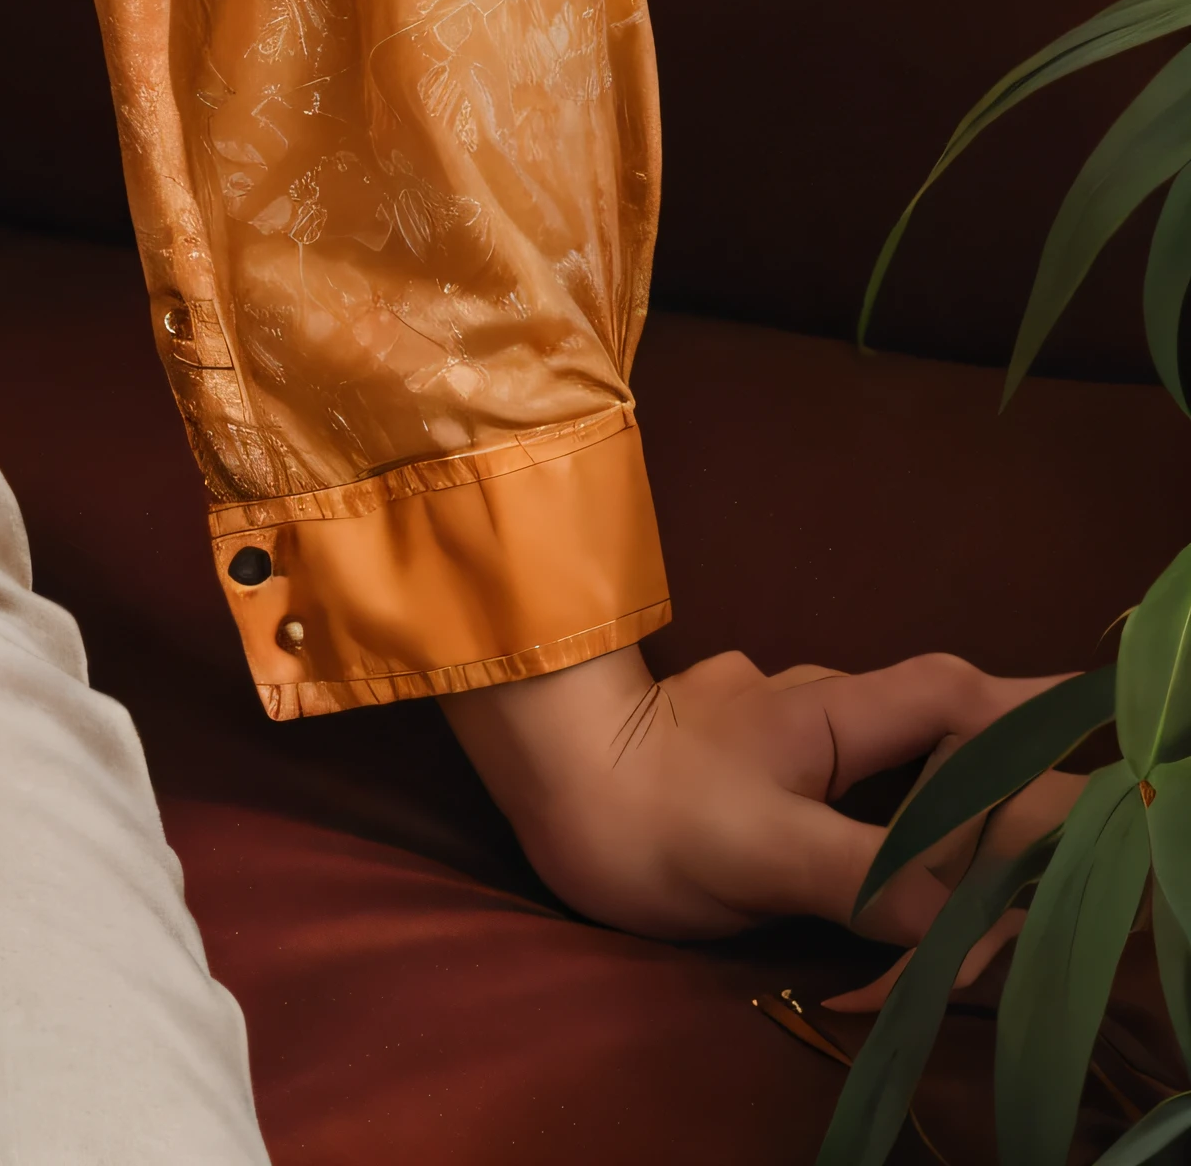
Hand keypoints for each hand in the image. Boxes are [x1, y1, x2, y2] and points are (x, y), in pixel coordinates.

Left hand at [446, 643, 1089, 942]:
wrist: (537, 772)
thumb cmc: (641, 811)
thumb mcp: (766, 852)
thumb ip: (874, 877)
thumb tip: (979, 915)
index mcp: (832, 713)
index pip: (958, 702)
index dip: (1026, 721)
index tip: (1078, 754)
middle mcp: (818, 706)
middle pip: (945, 729)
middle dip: (999, 782)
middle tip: (1034, 844)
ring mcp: (783, 725)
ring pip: (895, 757)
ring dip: (942, 803)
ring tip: (971, 870)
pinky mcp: (754, 759)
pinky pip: (846, 775)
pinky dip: (882, 814)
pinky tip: (888, 858)